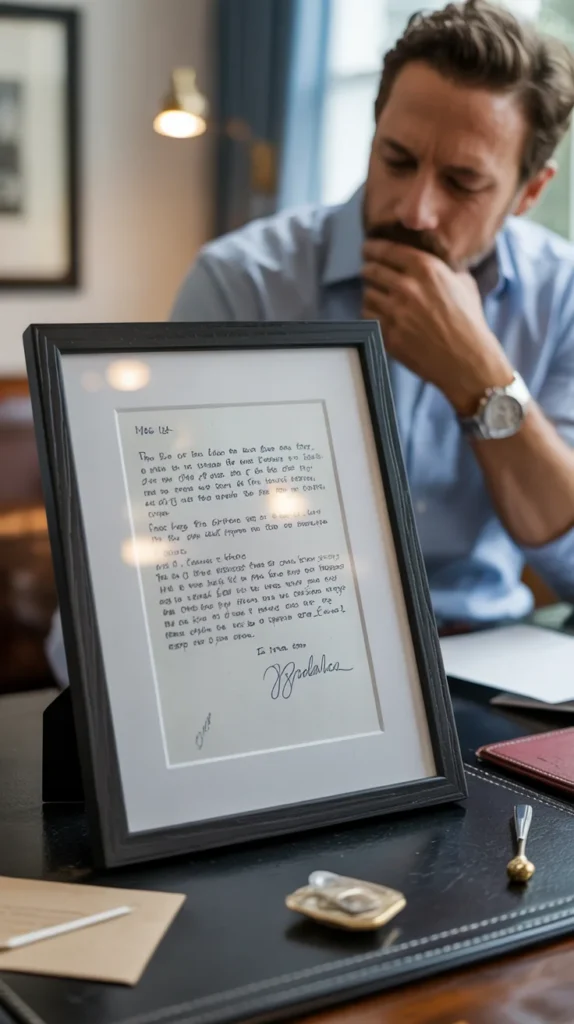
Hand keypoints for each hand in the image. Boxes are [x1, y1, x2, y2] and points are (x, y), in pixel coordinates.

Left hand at [361, 239, 513, 414]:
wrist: (467, 360)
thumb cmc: (469, 322)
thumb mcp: (464, 283)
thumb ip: (443, 269)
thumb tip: (429, 261)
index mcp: (426, 268)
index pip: (387, 250)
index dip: (373, 248)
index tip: (368, 249)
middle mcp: (407, 287)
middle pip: (371, 271)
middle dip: (369, 270)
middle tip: (369, 272)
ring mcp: (395, 312)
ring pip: (366, 294)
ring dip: (371, 294)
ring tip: (378, 297)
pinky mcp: (388, 334)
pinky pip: (367, 317)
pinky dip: (371, 314)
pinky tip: (380, 315)